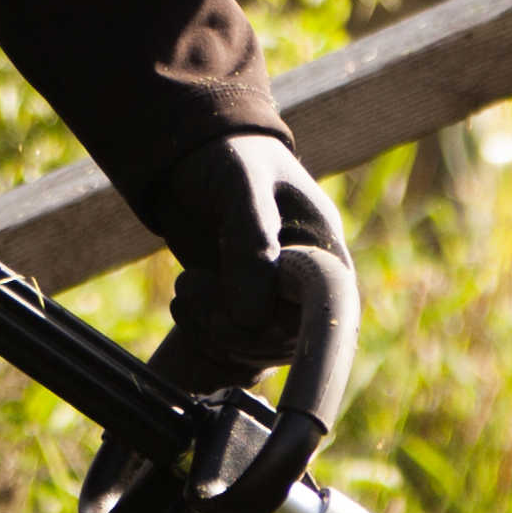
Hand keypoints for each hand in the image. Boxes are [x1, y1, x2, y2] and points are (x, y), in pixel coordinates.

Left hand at [144, 132, 347, 397]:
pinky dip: (203, 338)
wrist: (195, 159)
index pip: (319, 314)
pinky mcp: (248, 316)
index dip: (278, 325)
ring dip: (211, 331)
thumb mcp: (241, 183)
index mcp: (325, 253)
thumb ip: (250, 239)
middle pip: (282, 341)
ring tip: (186, 288)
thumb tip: (252, 317)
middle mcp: (309, 287)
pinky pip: (234, 354)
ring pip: (255, 352)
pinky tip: (185, 305)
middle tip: (190, 284)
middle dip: (230, 325)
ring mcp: (278, 305)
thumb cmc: (228, 158)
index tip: (234, 315)